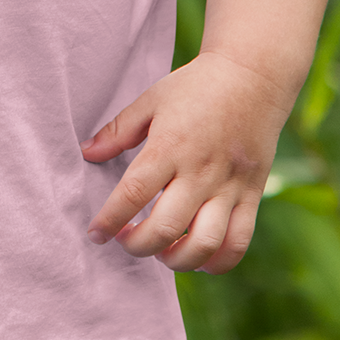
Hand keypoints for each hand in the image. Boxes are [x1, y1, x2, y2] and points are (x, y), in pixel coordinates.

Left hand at [80, 50, 293, 274]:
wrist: (254, 76)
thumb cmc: (196, 86)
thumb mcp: (151, 99)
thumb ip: (118, 130)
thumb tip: (86, 153)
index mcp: (169, 145)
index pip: (132, 194)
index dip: (109, 220)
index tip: (95, 234)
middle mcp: (200, 170)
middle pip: (164, 228)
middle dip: (136, 246)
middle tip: (125, 239)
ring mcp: (229, 185)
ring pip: (204, 244)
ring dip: (176, 261)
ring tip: (161, 252)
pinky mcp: (252, 194)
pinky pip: (238, 242)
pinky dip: (217, 263)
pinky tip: (198, 259)